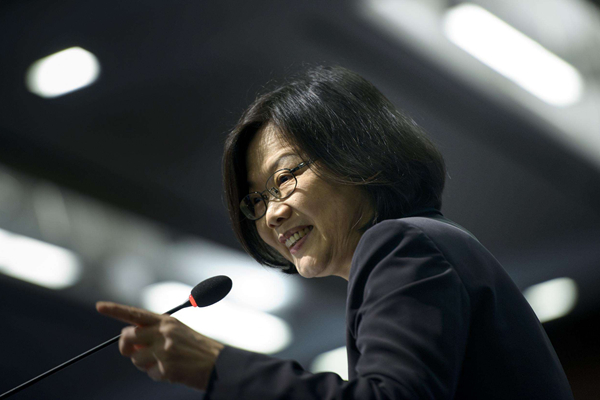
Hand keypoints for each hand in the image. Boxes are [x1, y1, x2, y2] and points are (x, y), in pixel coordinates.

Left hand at [96, 301, 223, 390]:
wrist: (219, 364)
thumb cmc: (198, 349)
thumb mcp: (178, 333)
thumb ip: (155, 334)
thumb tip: (131, 344)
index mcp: (167, 321)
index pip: (136, 313)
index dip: (115, 309)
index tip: (99, 306)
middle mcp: (163, 332)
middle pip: (128, 337)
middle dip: (126, 347)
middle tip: (135, 352)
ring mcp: (164, 349)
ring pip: (135, 358)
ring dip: (144, 364)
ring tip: (164, 363)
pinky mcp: (166, 367)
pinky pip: (149, 374)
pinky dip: (158, 375)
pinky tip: (173, 372)